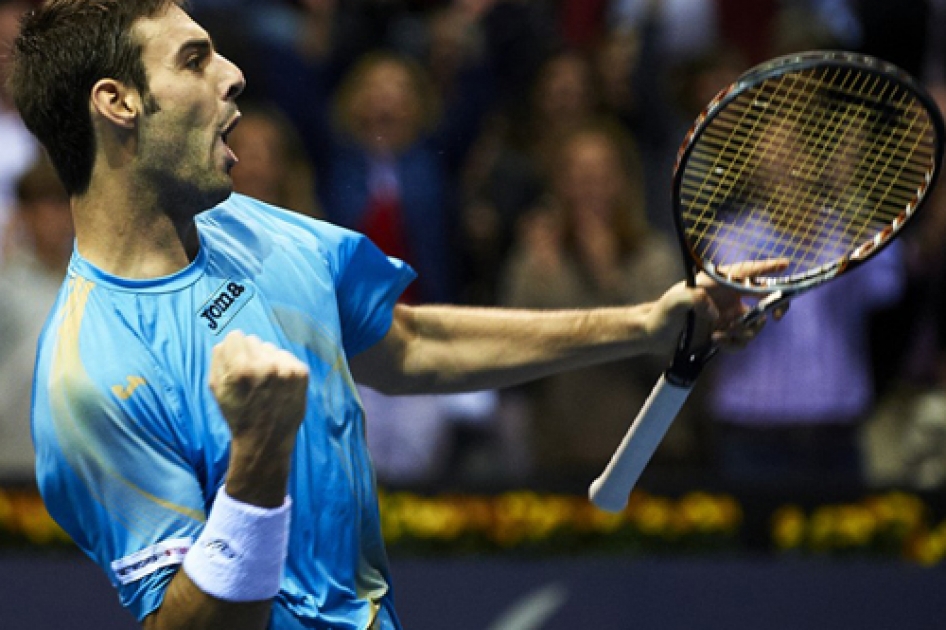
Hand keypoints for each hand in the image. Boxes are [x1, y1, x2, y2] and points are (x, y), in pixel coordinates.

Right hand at [209, 331, 308, 457]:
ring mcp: (287, 369)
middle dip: (249, 355)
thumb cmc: (238, 414)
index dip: (233, 350)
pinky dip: (281, 367)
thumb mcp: (216, 388)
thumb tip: (227, 341)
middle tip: (251, 378)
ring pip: (270, 348)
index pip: (235, 336)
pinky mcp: (301, 373)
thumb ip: (218, 359)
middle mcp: (266, 365)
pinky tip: (278, 385)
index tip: (235, 363)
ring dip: (266, 360)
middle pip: (253, 340)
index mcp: (241, 368)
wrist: (266, 439)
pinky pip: (286, 356)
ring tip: (265, 383)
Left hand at [647, 260, 788, 353]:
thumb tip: (717, 315)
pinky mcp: (726, 333)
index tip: (786, 264)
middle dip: (776, 305)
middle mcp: (727, 297)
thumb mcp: (676, 301)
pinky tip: (717, 341)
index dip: (767, 267)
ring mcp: (728, 315)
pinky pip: (742, 340)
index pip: (747, 271)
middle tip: (776, 316)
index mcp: (717, 282)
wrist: (654, 336)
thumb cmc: (662, 313)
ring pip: (755, 324)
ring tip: (722, 335)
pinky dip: (734, 344)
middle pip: (763, 296)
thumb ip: (695, 299)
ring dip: (745, 332)